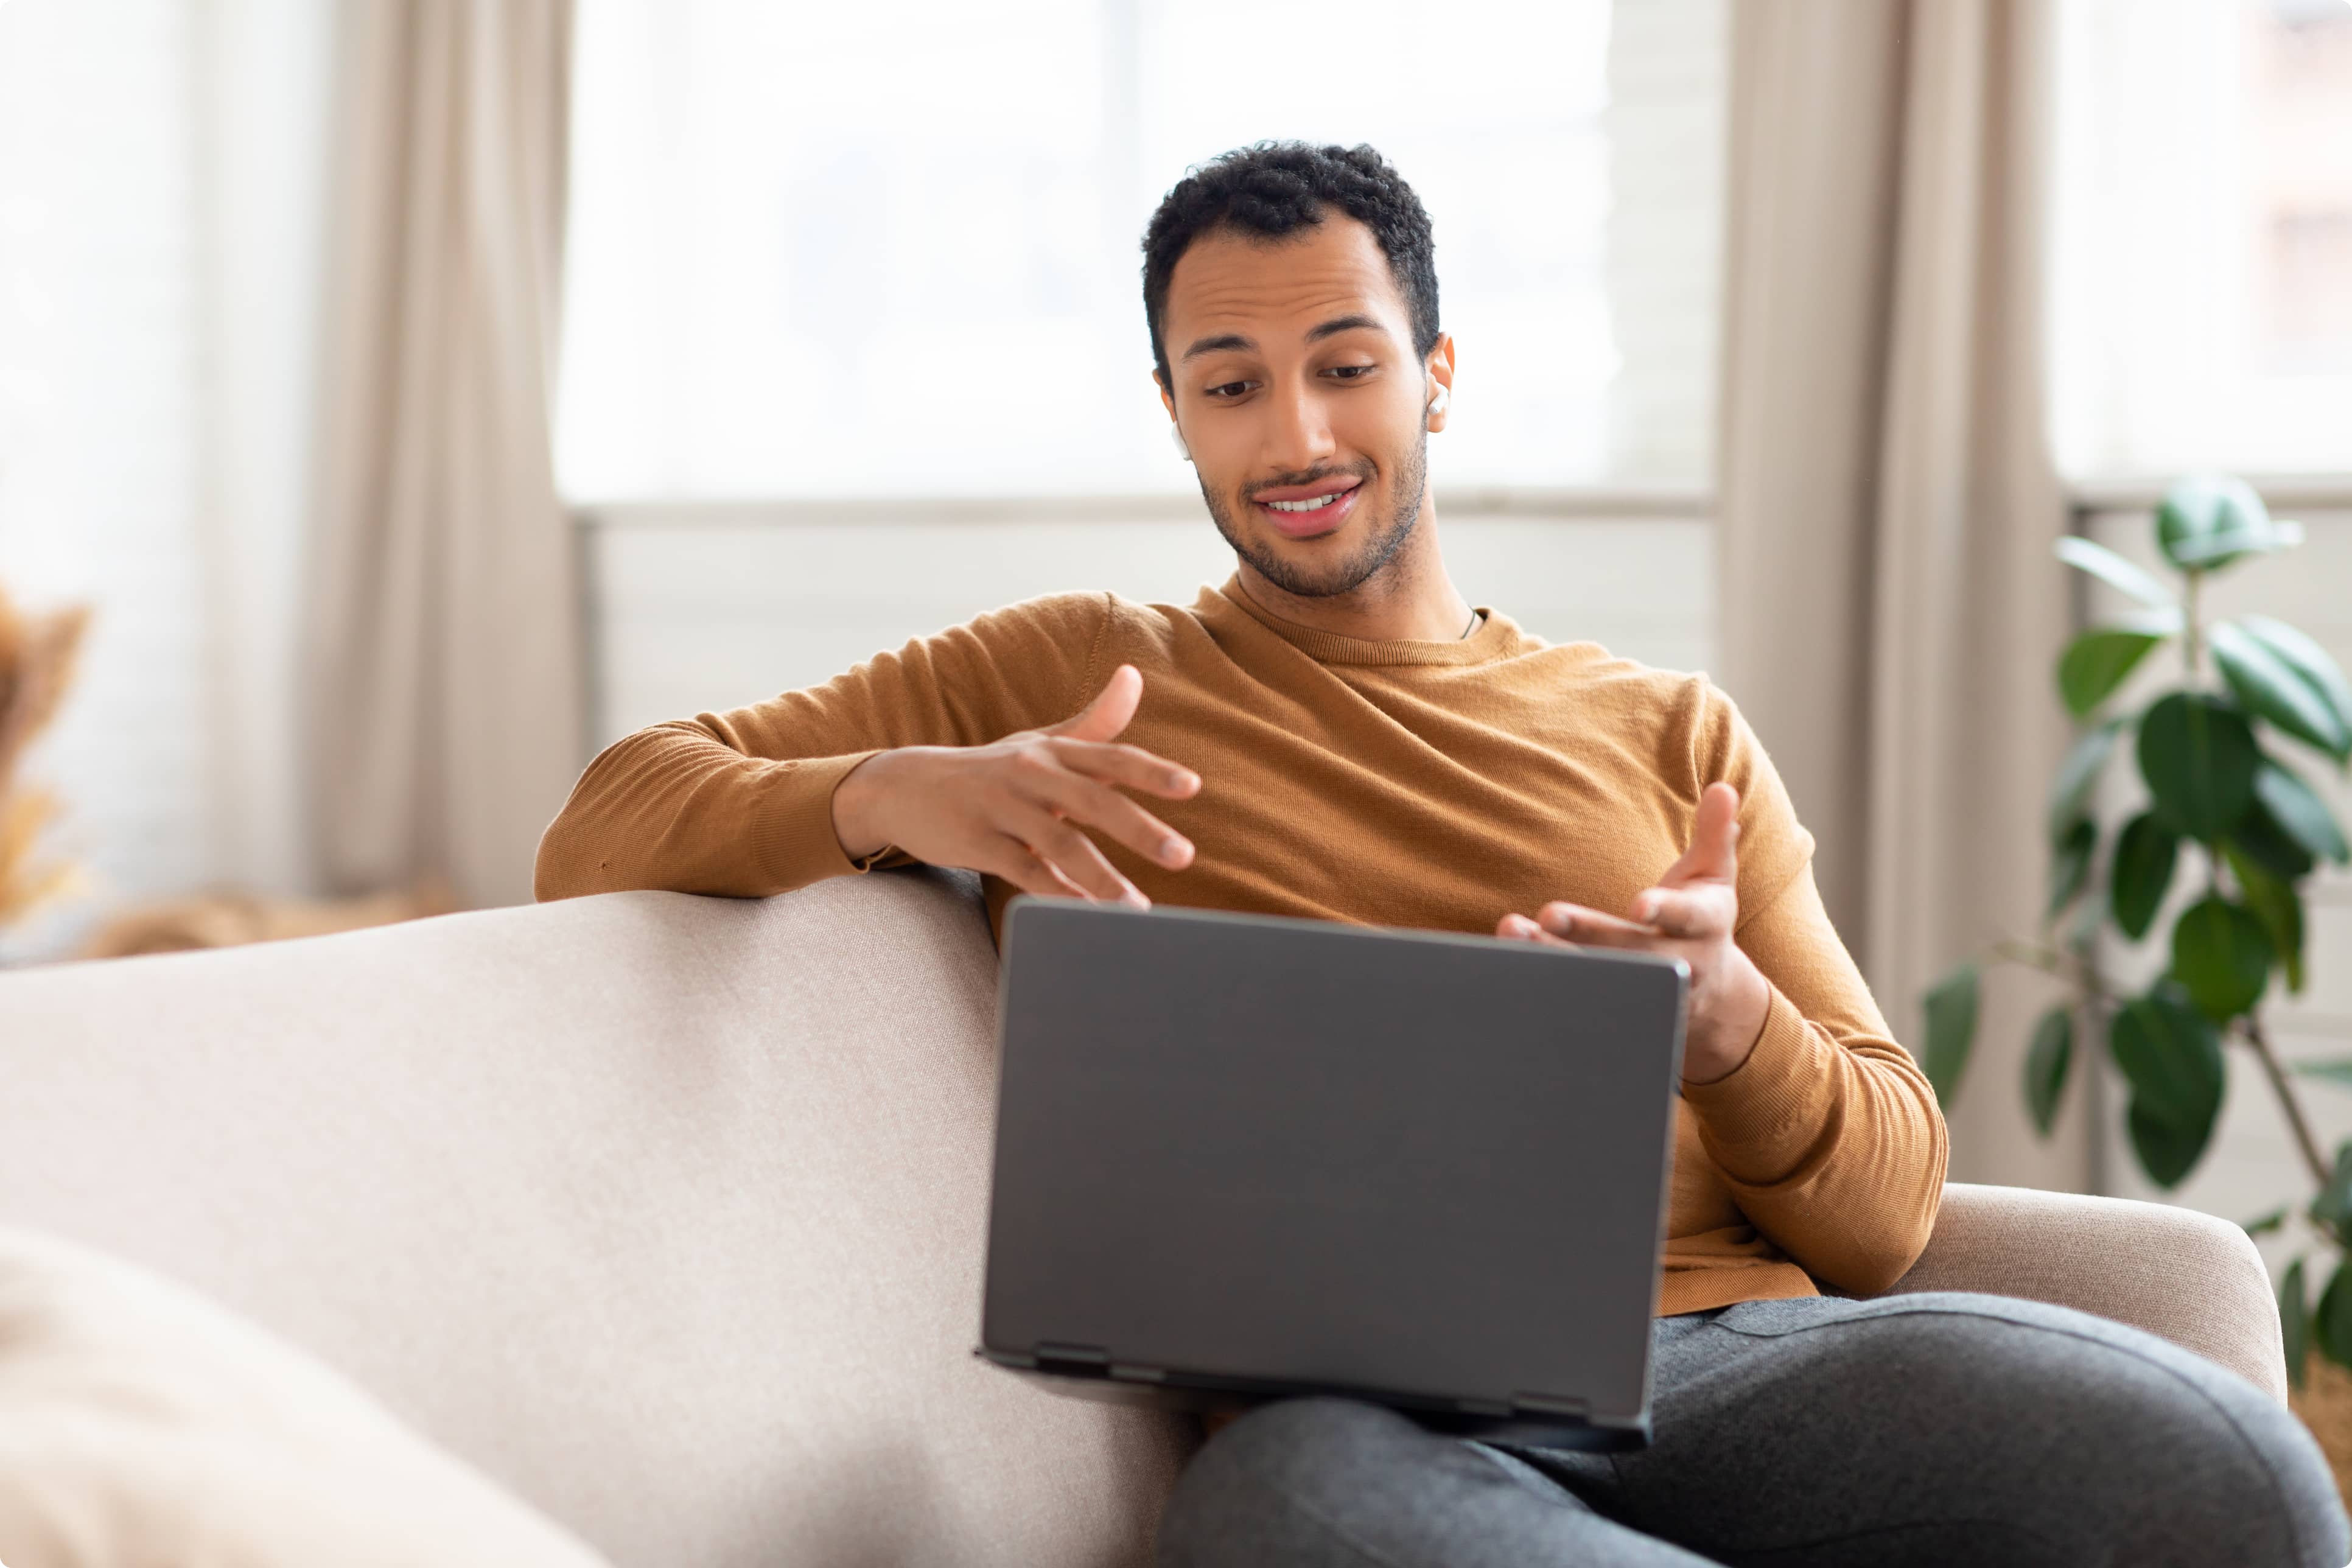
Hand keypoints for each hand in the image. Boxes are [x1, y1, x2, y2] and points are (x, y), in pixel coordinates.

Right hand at [830, 665, 1199, 906]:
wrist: (905, 787)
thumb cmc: (990, 770)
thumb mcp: (1039, 742)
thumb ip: (1094, 722)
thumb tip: (1134, 677)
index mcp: (1053, 750)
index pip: (1112, 757)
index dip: (1152, 771)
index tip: (1192, 786)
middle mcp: (1030, 772)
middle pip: (1094, 801)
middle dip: (1141, 829)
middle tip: (1183, 855)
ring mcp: (1001, 807)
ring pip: (1060, 843)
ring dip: (1102, 878)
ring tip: (1135, 908)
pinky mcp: (976, 841)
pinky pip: (1023, 871)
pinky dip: (1055, 894)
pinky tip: (1082, 914)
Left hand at [1496, 782, 1770, 1083]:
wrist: (1708, 991)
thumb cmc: (1701, 917)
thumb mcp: (1715, 876)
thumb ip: (1716, 835)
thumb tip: (1722, 789)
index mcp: (1706, 924)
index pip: (1685, 917)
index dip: (1663, 911)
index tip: (1638, 905)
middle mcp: (1680, 964)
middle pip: (1632, 952)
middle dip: (1589, 935)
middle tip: (1550, 913)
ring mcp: (1647, 993)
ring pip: (1601, 981)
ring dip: (1554, 958)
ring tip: (1515, 932)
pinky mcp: (1619, 1012)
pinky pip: (1581, 1002)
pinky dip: (1545, 986)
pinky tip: (1508, 964)